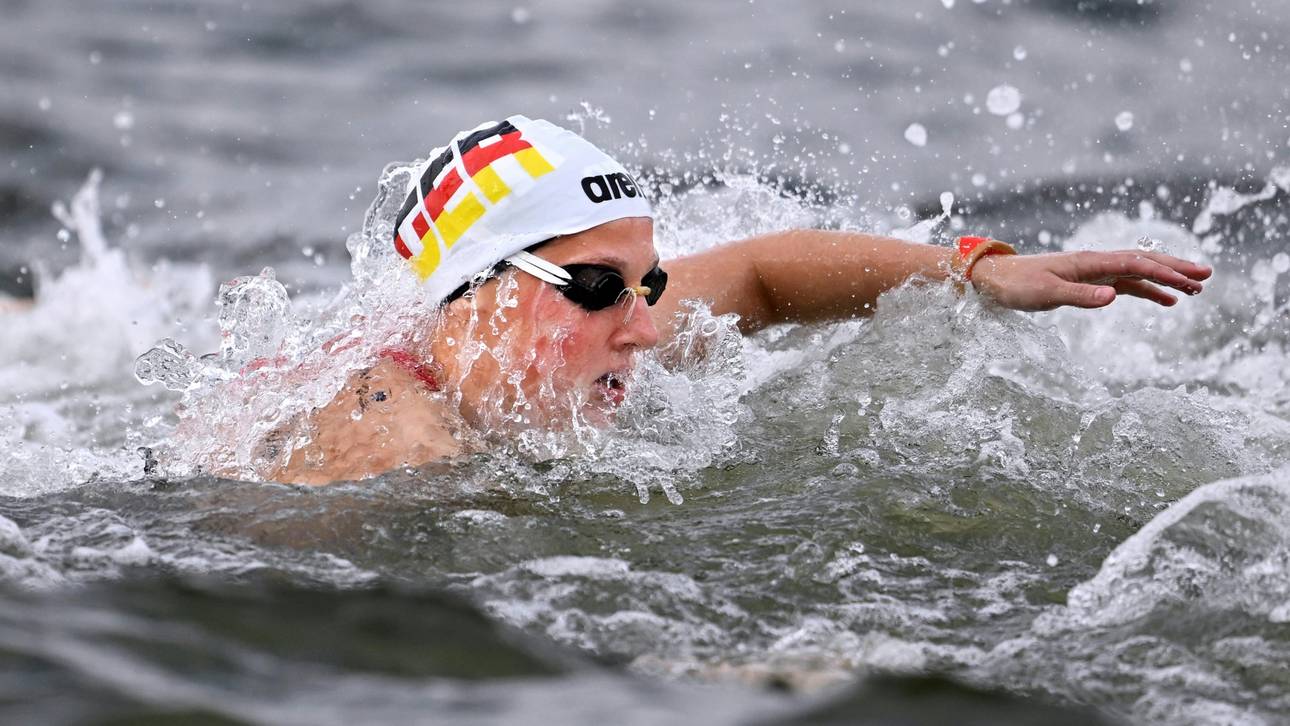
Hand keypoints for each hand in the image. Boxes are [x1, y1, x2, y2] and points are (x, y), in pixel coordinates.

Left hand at [969, 250, 1211, 311]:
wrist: (995, 279)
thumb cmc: (1017, 285)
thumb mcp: (1046, 294)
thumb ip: (1080, 296)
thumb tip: (1113, 297)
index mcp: (1089, 262)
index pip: (1134, 264)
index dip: (1163, 271)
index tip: (1189, 280)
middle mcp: (1096, 263)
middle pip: (1144, 262)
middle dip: (1176, 268)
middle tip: (1207, 276)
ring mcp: (1094, 272)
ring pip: (1139, 274)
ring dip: (1167, 280)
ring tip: (1196, 290)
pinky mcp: (1088, 283)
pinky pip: (1126, 285)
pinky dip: (1148, 291)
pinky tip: (1166, 301)